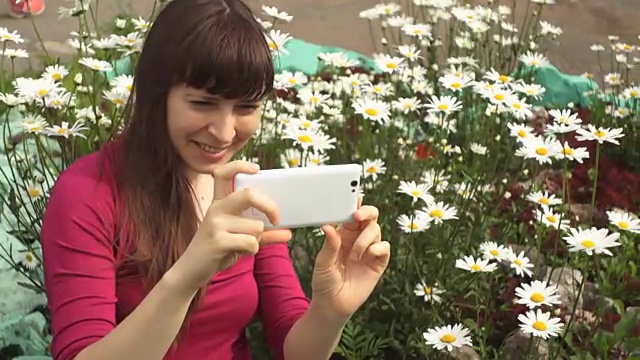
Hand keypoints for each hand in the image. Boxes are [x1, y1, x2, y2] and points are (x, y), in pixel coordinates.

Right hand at [169, 161, 292, 293]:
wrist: (191, 271)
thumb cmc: (217, 251)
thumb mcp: (241, 238)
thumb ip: (263, 234)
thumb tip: (288, 233)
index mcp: (220, 202)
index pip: (223, 173)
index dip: (240, 166)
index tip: (257, 169)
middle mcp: (216, 208)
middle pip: (249, 195)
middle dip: (269, 206)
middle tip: (276, 219)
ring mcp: (215, 223)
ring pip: (256, 226)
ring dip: (257, 240)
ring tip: (242, 246)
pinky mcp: (217, 240)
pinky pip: (251, 242)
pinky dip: (252, 250)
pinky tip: (240, 253)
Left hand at [311, 196, 390, 316]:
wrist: (333, 304)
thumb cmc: (324, 282)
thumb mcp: (323, 262)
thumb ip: (329, 244)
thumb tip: (328, 225)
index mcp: (343, 234)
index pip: (352, 214)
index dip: (356, 204)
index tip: (355, 197)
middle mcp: (358, 239)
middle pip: (370, 216)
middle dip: (367, 212)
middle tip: (357, 217)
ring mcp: (369, 250)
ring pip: (376, 230)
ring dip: (364, 239)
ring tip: (354, 255)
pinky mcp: (378, 262)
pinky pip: (384, 247)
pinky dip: (376, 248)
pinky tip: (367, 257)